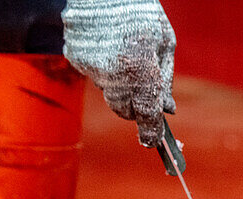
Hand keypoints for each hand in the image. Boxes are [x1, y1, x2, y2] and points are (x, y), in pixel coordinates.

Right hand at [62, 0, 175, 145]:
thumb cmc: (142, 12)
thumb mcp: (165, 43)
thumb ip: (166, 79)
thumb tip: (167, 110)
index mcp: (141, 69)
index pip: (146, 114)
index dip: (151, 132)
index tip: (153, 141)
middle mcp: (114, 73)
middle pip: (125, 111)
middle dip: (136, 108)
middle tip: (144, 93)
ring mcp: (92, 67)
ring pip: (109, 94)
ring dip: (120, 87)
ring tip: (126, 58)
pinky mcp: (76, 59)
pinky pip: (94, 76)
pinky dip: (104, 69)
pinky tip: (109, 48)